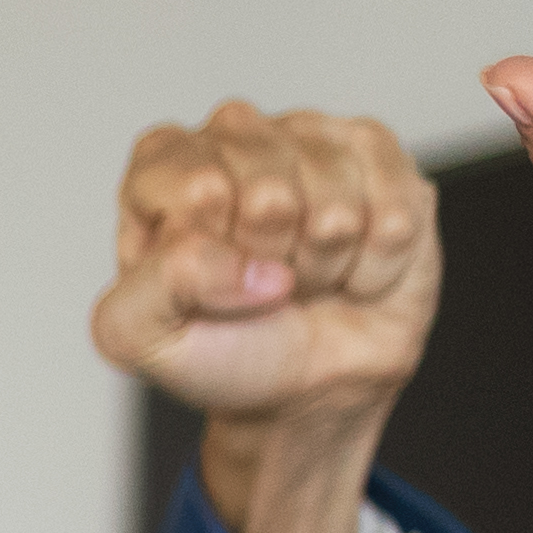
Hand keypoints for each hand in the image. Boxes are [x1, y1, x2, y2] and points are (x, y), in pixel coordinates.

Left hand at [94, 104, 437, 532]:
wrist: (314, 389)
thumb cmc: (221, 364)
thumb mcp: (141, 341)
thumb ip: (149, 290)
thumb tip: (241, 256)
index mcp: (156, 178)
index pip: (179, 168)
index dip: (208, 236)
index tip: (225, 283)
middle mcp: (228, 145)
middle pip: (258, 164)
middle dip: (272, 245)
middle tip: (275, 287)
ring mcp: (307, 143)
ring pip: (331, 171)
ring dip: (331, 247)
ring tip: (316, 281)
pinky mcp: (379, 154)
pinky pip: (391, 177)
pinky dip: (381, 236)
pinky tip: (358, 263)